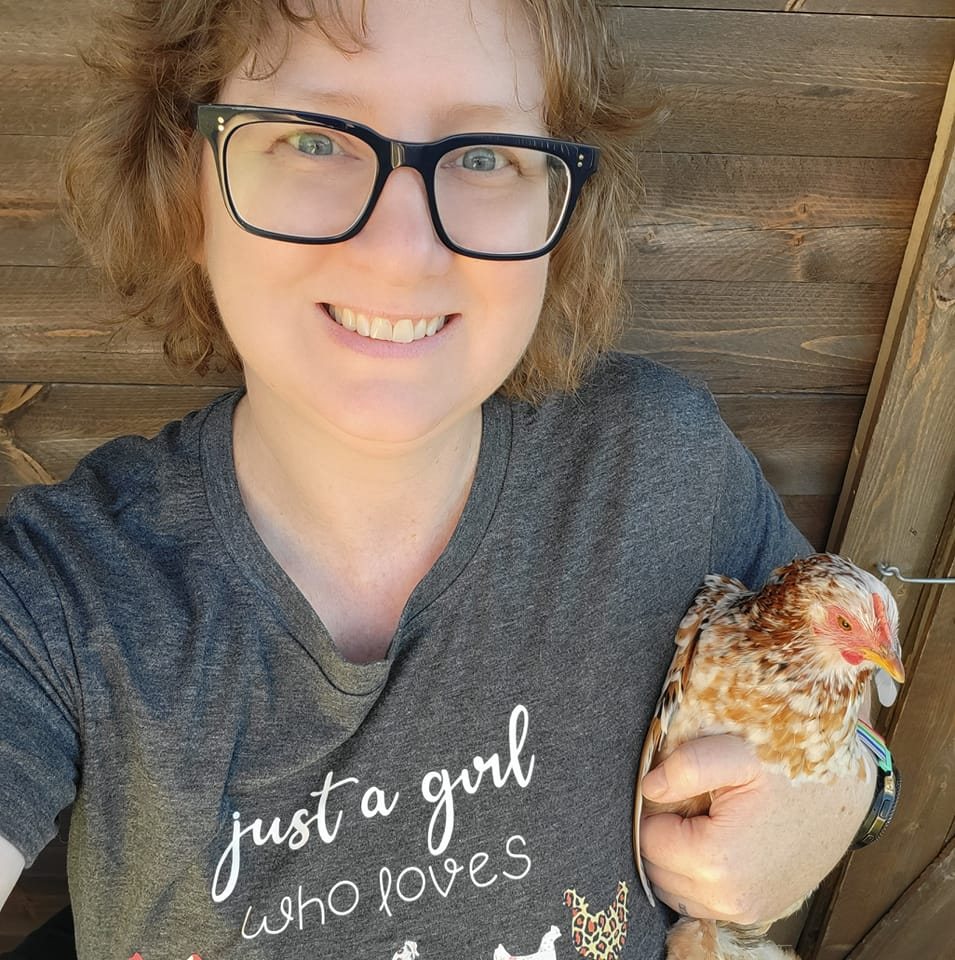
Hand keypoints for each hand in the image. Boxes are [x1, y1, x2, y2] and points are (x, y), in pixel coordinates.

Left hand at [638, 734, 873, 924]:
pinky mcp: (760, 911)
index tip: (678, 789)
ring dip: (679, 858)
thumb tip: (649, 788)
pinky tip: (721, 840)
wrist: (846, 792)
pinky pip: (705, 901)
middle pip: (659, 870)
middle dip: (664, 836)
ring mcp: (748, 912)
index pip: (648, 841)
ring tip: (708, 819)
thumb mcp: (737, 752)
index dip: (654, 810)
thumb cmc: (792, 767)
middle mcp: (731, 900)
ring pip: (677, 890)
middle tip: (693, 803)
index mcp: (718, 862)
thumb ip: (688, 766)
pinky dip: (699, 875)